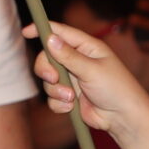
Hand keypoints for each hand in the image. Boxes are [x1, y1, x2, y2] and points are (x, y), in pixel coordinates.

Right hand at [28, 20, 148, 133]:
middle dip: (46, 69)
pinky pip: (52, 97)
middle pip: (47, 57)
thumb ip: (69, 56)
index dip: (43, 30)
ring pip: (48, 80)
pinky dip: (59, 103)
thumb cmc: (116, 89)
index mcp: (87, 47)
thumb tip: (50, 39)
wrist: (123, 118)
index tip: (26, 32)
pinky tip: (71, 107)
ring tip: (72, 98)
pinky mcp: (69, 96)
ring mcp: (72, 79)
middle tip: (53, 78)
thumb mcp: (92, 70)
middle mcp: (78, 60)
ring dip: (56, 90)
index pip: (61, 33)